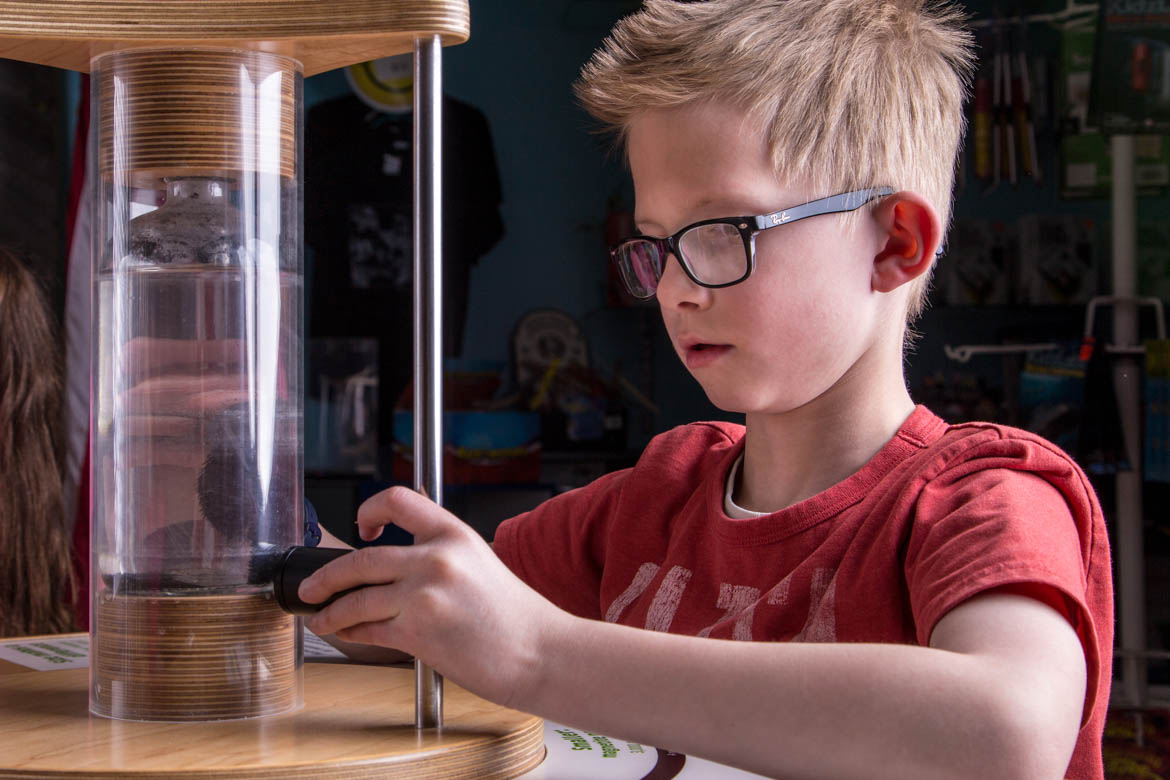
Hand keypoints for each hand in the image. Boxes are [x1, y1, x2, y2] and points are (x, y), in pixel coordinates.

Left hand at [299, 486, 569, 707]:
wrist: (539, 651)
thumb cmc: (516, 616)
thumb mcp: (480, 563)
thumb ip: (440, 555)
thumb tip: (393, 565)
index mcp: (454, 534)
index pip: (399, 500)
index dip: (369, 508)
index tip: (361, 525)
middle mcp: (437, 558)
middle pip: (361, 559)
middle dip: (326, 576)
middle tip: (312, 586)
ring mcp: (425, 594)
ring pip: (356, 599)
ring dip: (330, 612)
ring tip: (322, 618)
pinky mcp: (417, 631)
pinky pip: (367, 630)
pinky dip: (350, 634)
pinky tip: (347, 635)